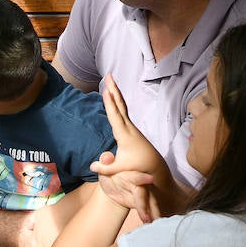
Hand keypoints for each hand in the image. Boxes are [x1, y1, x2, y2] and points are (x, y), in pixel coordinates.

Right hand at [92, 77, 173, 221]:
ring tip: (109, 81)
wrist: (154, 166)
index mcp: (124, 135)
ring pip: (122, 106)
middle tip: (109, 76)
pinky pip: (122, 110)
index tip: (106, 91)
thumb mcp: (120, 170)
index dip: (110, 104)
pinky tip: (113, 97)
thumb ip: (106, 168)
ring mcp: (130, 127)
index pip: (115, 116)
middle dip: (114, 90)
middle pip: (120, 105)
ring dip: (115, 93)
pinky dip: (117, 101)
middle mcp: (128, 127)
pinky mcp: (130, 129)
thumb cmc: (137, 168)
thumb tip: (91, 166)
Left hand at [93, 151, 159, 222]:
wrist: (111, 183)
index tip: (150, 180)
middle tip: (149, 215)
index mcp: (131, 174)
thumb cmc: (108, 171)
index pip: (138, 176)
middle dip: (149, 203)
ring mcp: (142, 193)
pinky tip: (149, 223)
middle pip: (146, 193)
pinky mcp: (142, 202)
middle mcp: (140, 183)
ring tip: (150, 221)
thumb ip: (106, 161)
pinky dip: (150, 215)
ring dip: (152, 211)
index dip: (143, 178)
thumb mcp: (104, 166)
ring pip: (150, 201)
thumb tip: (107, 157)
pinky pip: (148, 209)